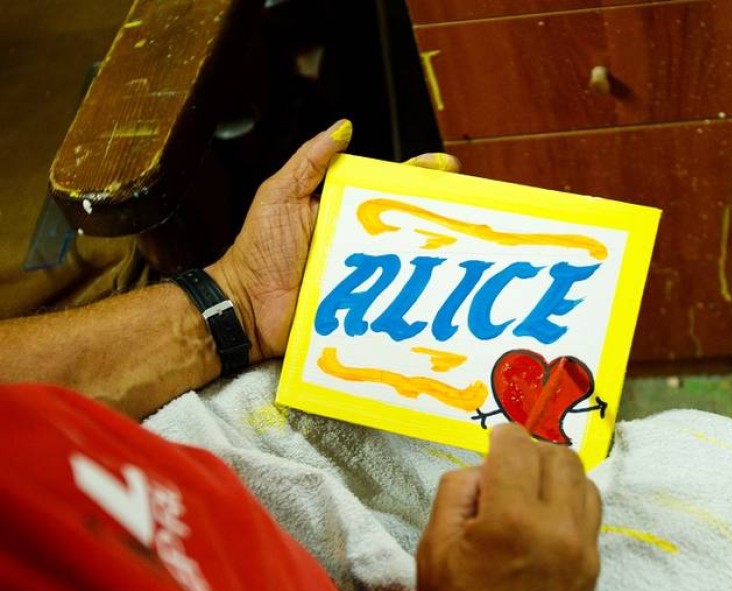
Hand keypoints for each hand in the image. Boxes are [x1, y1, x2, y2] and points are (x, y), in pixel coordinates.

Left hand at [207, 120, 461, 362]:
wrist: (245, 305)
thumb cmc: (258, 250)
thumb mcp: (280, 194)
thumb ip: (309, 161)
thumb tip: (343, 126)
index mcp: (342, 208)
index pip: (386, 185)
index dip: (417, 174)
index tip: (447, 167)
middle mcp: (359, 238)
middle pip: (406, 219)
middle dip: (439, 209)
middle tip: (469, 203)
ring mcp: (365, 272)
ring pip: (406, 257)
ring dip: (434, 250)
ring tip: (463, 240)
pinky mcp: (365, 302)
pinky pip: (393, 295)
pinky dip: (415, 291)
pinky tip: (439, 283)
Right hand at [417, 424, 601, 590]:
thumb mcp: (432, 551)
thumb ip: (456, 494)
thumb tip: (482, 467)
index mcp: (510, 519)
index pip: (517, 446)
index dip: (502, 435)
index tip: (493, 441)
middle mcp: (556, 525)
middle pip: (560, 454)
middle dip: (532, 450)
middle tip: (510, 465)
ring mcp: (583, 546)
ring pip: (584, 478)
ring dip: (557, 472)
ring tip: (532, 490)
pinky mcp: (596, 565)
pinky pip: (593, 511)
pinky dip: (573, 499)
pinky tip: (549, 515)